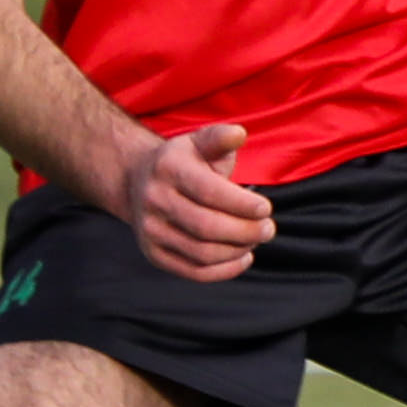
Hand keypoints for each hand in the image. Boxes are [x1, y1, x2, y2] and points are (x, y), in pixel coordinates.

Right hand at [118, 120, 274, 281]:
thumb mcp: (200, 142)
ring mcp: (151, 231)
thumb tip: (239, 134)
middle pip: (206, 227)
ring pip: (202, 253)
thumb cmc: (184, 162)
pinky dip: (224, 271)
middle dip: (245, 231)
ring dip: (237, 251)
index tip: (266, 208)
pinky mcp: (154, 254)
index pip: (209, 192)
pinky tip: (243, 258)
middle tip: (268, 229)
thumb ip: (220, 138)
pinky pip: (193, 272)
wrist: (138, 182)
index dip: (242, 204)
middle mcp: (154, 200)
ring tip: (256, 240)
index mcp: (168, 168)